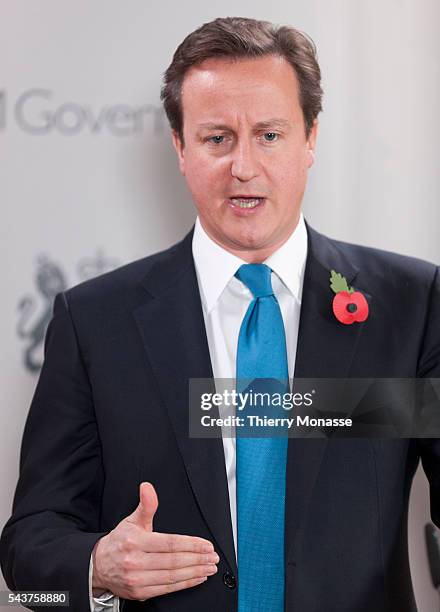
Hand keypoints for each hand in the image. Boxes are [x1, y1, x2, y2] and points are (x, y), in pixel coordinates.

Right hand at [92, 482, 218, 600]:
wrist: (99, 565)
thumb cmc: (120, 542)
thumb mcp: (132, 520)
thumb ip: (146, 505)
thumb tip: (148, 487)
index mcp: (136, 541)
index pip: (170, 543)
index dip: (191, 544)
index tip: (206, 545)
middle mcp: (136, 561)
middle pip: (173, 561)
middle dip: (197, 559)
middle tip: (212, 557)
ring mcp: (137, 579)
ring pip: (172, 576)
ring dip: (194, 572)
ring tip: (208, 567)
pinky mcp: (139, 592)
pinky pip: (166, 589)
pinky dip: (184, 584)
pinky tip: (196, 577)